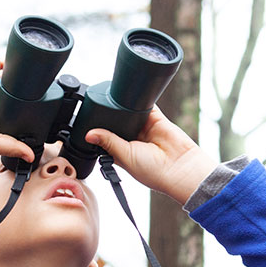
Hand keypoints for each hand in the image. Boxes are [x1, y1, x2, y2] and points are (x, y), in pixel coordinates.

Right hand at [0, 58, 33, 161]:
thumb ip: (11, 147)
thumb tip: (30, 156)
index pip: (10, 112)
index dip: (24, 111)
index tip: (40, 113)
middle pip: (12, 93)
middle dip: (25, 93)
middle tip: (43, 94)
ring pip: (8, 77)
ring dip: (20, 77)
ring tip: (39, 78)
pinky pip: (0, 62)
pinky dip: (12, 62)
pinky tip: (24, 65)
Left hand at [85, 107, 216, 205]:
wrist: (179, 167)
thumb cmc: (152, 171)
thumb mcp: (125, 156)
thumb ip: (108, 142)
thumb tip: (89, 134)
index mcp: (122, 152)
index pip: (106, 138)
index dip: (97, 132)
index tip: (86, 124)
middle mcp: (132, 140)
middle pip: (117, 124)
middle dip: (109, 118)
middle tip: (97, 108)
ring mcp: (144, 129)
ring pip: (130, 113)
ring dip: (123, 108)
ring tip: (112, 100)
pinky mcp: (156, 119)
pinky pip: (146, 106)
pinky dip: (140, 100)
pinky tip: (132, 95)